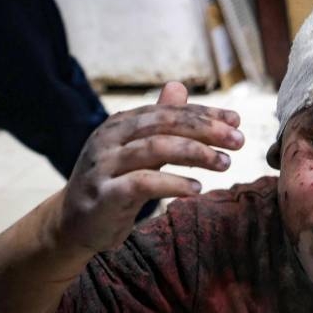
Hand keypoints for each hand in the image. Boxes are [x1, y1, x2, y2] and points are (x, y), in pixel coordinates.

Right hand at [55, 81, 242, 251]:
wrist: (74, 225)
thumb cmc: (113, 186)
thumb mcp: (138, 152)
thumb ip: (159, 123)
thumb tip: (179, 87)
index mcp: (121, 124)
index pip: (169, 111)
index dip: (205, 114)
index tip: (236, 122)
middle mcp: (110, 138)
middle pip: (164, 123)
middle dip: (206, 129)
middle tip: (238, 140)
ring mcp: (104, 165)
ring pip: (155, 148)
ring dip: (196, 154)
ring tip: (225, 163)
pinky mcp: (104, 194)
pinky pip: (143, 183)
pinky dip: (173, 183)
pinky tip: (196, 188)